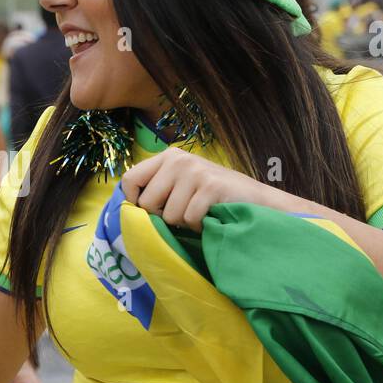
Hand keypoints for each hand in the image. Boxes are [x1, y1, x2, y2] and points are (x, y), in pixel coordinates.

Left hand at [119, 147, 286, 232]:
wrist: (255, 200)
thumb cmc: (212, 197)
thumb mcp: (181, 184)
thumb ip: (157, 188)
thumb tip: (126, 209)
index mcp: (168, 156)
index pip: (130, 178)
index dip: (134, 201)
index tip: (148, 212)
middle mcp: (179, 159)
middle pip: (147, 203)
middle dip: (163, 216)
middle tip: (184, 211)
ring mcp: (195, 171)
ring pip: (169, 215)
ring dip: (185, 222)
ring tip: (200, 211)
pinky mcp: (210, 186)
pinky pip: (189, 218)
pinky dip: (200, 225)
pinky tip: (211, 216)